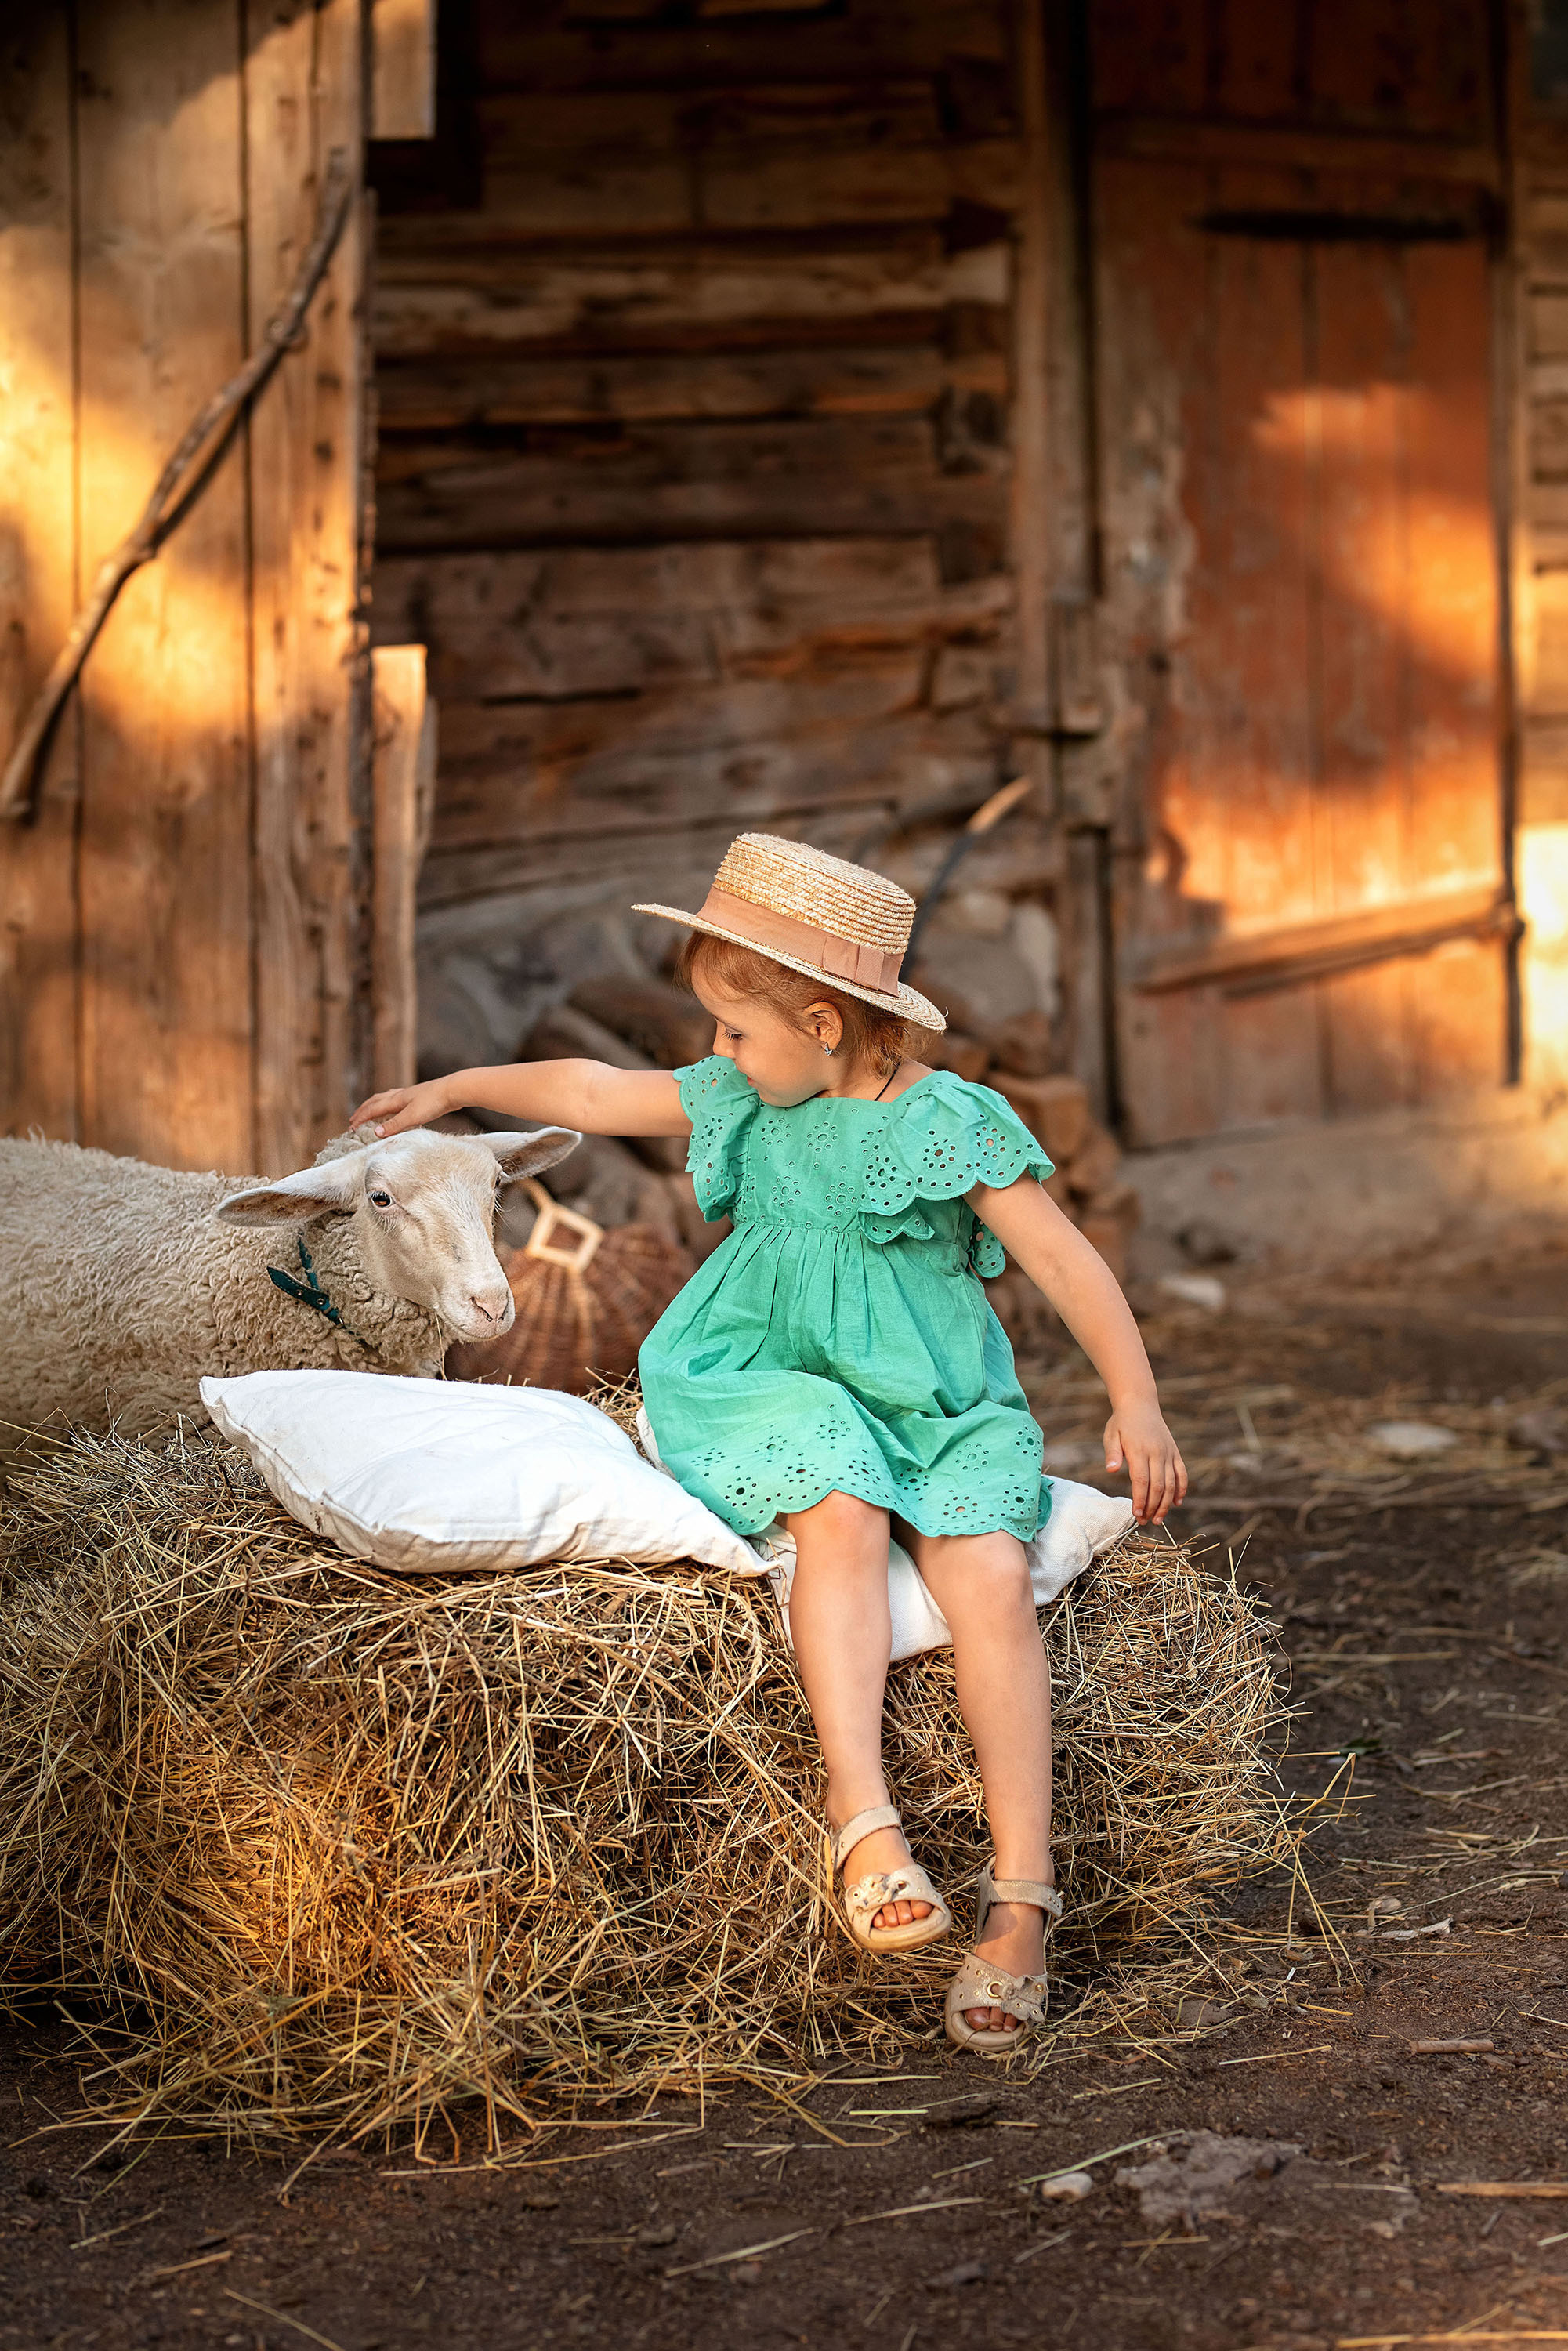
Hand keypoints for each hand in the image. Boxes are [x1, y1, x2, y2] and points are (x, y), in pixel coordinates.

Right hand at [348, 1078, 451, 1137]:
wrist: (454, 1090)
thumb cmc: (434, 1102)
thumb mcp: (412, 1117)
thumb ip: (394, 1125)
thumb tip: (375, 1132)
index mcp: (395, 1099)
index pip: (372, 1109)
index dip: (360, 1118)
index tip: (350, 1128)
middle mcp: (399, 1095)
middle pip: (376, 1101)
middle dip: (363, 1111)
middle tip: (354, 1119)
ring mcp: (409, 1095)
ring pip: (386, 1098)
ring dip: (375, 1105)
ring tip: (370, 1111)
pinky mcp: (419, 1098)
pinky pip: (397, 1100)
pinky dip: (390, 1104)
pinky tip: (396, 1108)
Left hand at [1103, 1398, 1186, 1523]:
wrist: (1140, 1404)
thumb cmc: (1121, 1422)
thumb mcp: (1111, 1435)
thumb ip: (1112, 1453)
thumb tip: (1110, 1469)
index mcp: (1139, 1450)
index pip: (1142, 1481)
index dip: (1140, 1500)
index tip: (1136, 1514)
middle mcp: (1157, 1453)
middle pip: (1158, 1486)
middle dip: (1152, 1507)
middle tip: (1145, 1522)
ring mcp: (1168, 1453)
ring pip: (1171, 1483)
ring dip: (1166, 1503)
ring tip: (1159, 1519)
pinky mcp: (1175, 1452)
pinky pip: (1182, 1473)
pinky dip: (1181, 1489)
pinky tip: (1176, 1502)